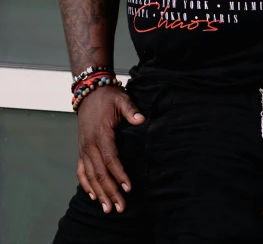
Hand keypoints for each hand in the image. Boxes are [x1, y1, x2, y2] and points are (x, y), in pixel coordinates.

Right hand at [76, 86, 144, 213]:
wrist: (89, 92)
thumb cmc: (108, 97)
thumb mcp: (121, 98)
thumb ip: (131, 109)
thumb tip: (141, 119)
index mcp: (101, 134)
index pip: (110, 159)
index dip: (119, 175)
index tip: (128, 188)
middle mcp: (89, 145)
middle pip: (100, 173)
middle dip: (110, 191)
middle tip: (120, 207)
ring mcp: (84, 149)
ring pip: (90, 176)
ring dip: (99, 193)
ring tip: (108, 208)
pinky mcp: (82, 150)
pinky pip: (81, 171)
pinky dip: (86, 185)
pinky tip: (93, 196)